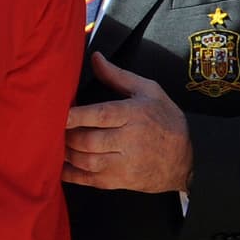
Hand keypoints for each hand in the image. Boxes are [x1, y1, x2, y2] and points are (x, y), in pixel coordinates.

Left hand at [63, 53, 193, 192]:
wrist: (189, 160)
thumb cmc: (165, 119)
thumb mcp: (149, 91)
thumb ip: (118, 75)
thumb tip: (95, 57)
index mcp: (134, 115)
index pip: (100, 115)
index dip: (75, 116)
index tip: (57, 114)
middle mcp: (130, 141)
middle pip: (89, 140)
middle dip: (66, 135)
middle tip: (51, 129)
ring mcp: (126, 164)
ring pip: (87, 161)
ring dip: (66, 153)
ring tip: (55, 143)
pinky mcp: (122, 181)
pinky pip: (91, 180)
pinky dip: (71, 175)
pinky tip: (58, 166)